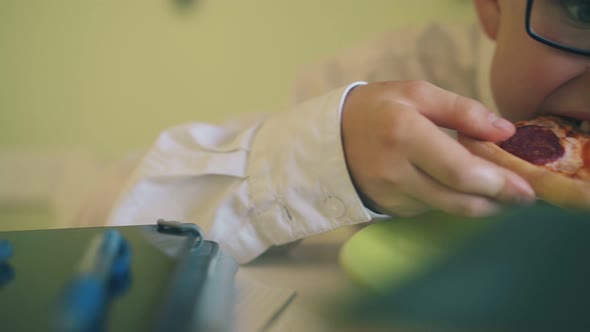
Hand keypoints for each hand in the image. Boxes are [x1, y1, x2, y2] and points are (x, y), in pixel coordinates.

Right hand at [341, 81, 534, 216]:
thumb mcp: (418, 93)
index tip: (525, 188)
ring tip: (495, 189)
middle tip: (522, 196)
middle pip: (458, 200)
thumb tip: (506, 132)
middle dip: (497, 202)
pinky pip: (431, 209)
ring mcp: (390, 195)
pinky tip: (457, 187)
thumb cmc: (378, 108)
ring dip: (478, 203)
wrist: (330, 137)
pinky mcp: (389, 208)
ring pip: (448, 209)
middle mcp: (395, 171)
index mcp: (405, 135)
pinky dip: (451, 200)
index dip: (497, 183)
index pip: (459, 171)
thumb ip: (463, 110)